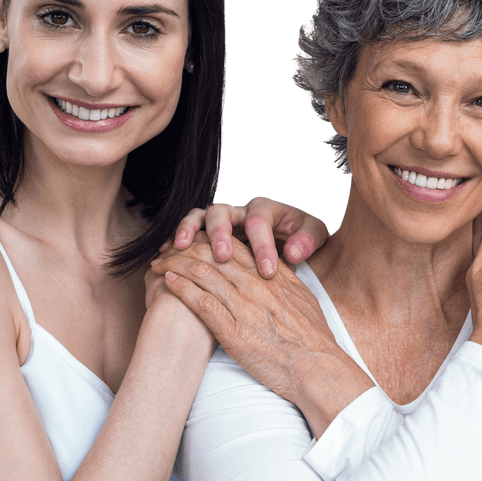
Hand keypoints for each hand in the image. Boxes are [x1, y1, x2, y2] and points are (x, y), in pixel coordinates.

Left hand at [151, 236, 359, 407]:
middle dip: (185, 248)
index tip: (193, 242)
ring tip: (159, 263)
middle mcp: (257, 285)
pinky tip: (168, 283)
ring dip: (176, 265)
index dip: (209, 240)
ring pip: (203, 273)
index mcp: (273, 276)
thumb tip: (274, 269)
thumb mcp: (303, 299)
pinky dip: (182, 289)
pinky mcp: (234, 331)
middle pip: (213, 254)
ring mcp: (245, 307)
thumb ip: (284, 280)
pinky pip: (202, 302)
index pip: (234, 246)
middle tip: (167, 249)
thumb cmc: (312, 339)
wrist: (316, 368)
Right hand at [165, 198, 329, 277]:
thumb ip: (309, 239)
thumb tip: (293, 252)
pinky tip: (167, 254)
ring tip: (180, 248)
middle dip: (220, 234)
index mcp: (265, 209)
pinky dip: (176, 239)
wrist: (293, 236)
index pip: (259, 222)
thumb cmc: (302, 236)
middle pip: (222, 211)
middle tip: (222, 257)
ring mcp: (222, 221)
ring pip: (200, 216)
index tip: (268, 271)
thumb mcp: (315, 234)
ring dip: (188, 230)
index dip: (262, 246)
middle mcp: (239, 211)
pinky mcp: (210, 233)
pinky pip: (189, 231)